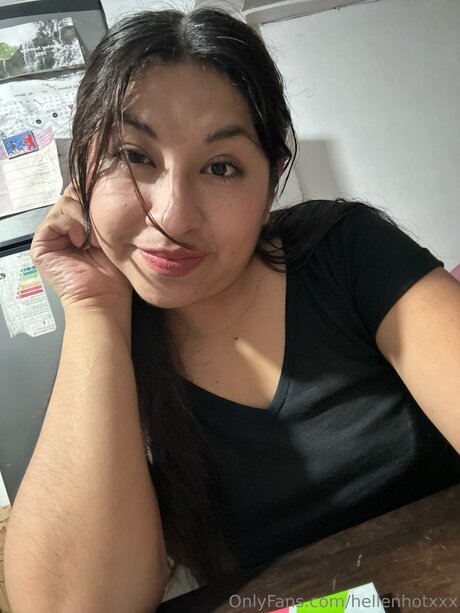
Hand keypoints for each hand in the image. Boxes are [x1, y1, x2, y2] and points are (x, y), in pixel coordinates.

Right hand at [31, 186, 131, 310]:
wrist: (105, 300)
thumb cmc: (116, 274)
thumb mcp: (116, 235)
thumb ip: (106, 211)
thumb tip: (103, 187)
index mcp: (83, 225)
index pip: (84, 193)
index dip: (97, 194)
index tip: (113, 205)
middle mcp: (66, 229)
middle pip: (73, 194)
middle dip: (91, 205)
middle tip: (105, 226)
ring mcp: (52, 236)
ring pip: (64, 203)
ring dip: (84, 217)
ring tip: (95, 239)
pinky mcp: (41, 245)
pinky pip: (54, 219)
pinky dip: (71, 225)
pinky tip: (82, 241)